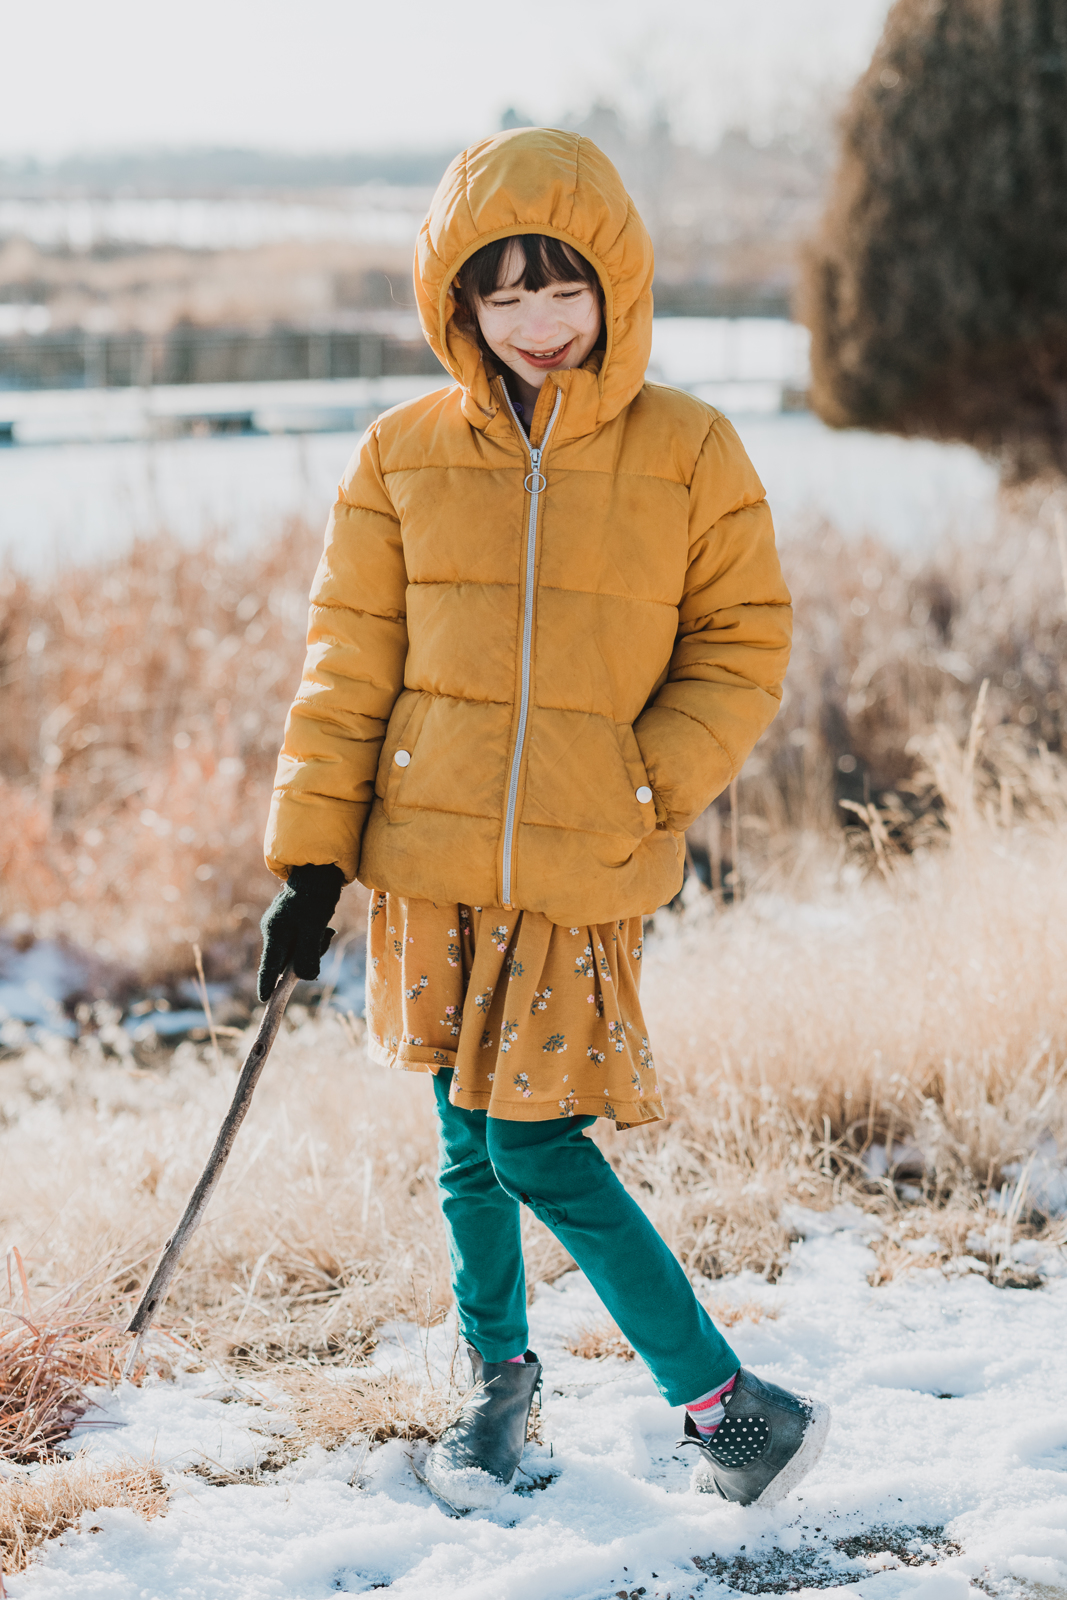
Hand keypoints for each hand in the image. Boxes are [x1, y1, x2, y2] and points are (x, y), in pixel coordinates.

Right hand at [257, 863, 344, 1001]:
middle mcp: (273, 929)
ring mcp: (281, 924)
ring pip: (295, 950)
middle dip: (303, 961)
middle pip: (285, 959)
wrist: (319, 870)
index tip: (264, 999)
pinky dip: (312, 940)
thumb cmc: (316, 897)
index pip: (269, 964)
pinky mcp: (290, 921)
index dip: (267, 983)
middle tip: (322, 940)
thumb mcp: (314, 927)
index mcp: (275, 931)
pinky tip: (323, 927)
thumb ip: (308, 953)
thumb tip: (305, 977)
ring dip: (312, 948)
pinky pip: (300, 940)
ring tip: (324, 929)